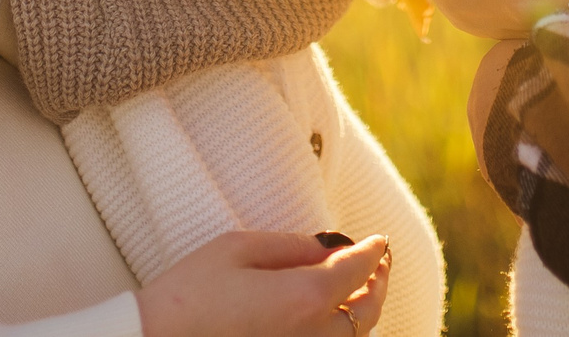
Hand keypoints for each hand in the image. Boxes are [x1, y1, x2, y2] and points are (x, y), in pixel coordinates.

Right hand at [137, 230, 391, 336]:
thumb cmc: (189, 294)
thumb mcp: (237, 249)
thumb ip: (289, 245)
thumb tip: (324, 247)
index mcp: (303, 298)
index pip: (355, 271)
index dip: (373, 252)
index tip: (379, 240)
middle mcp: (311, 336)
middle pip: (366, 313)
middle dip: (377, 284)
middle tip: (379, 263)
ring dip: (363, 312)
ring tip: (361, 288)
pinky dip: (339, 333)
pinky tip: (332, 318)